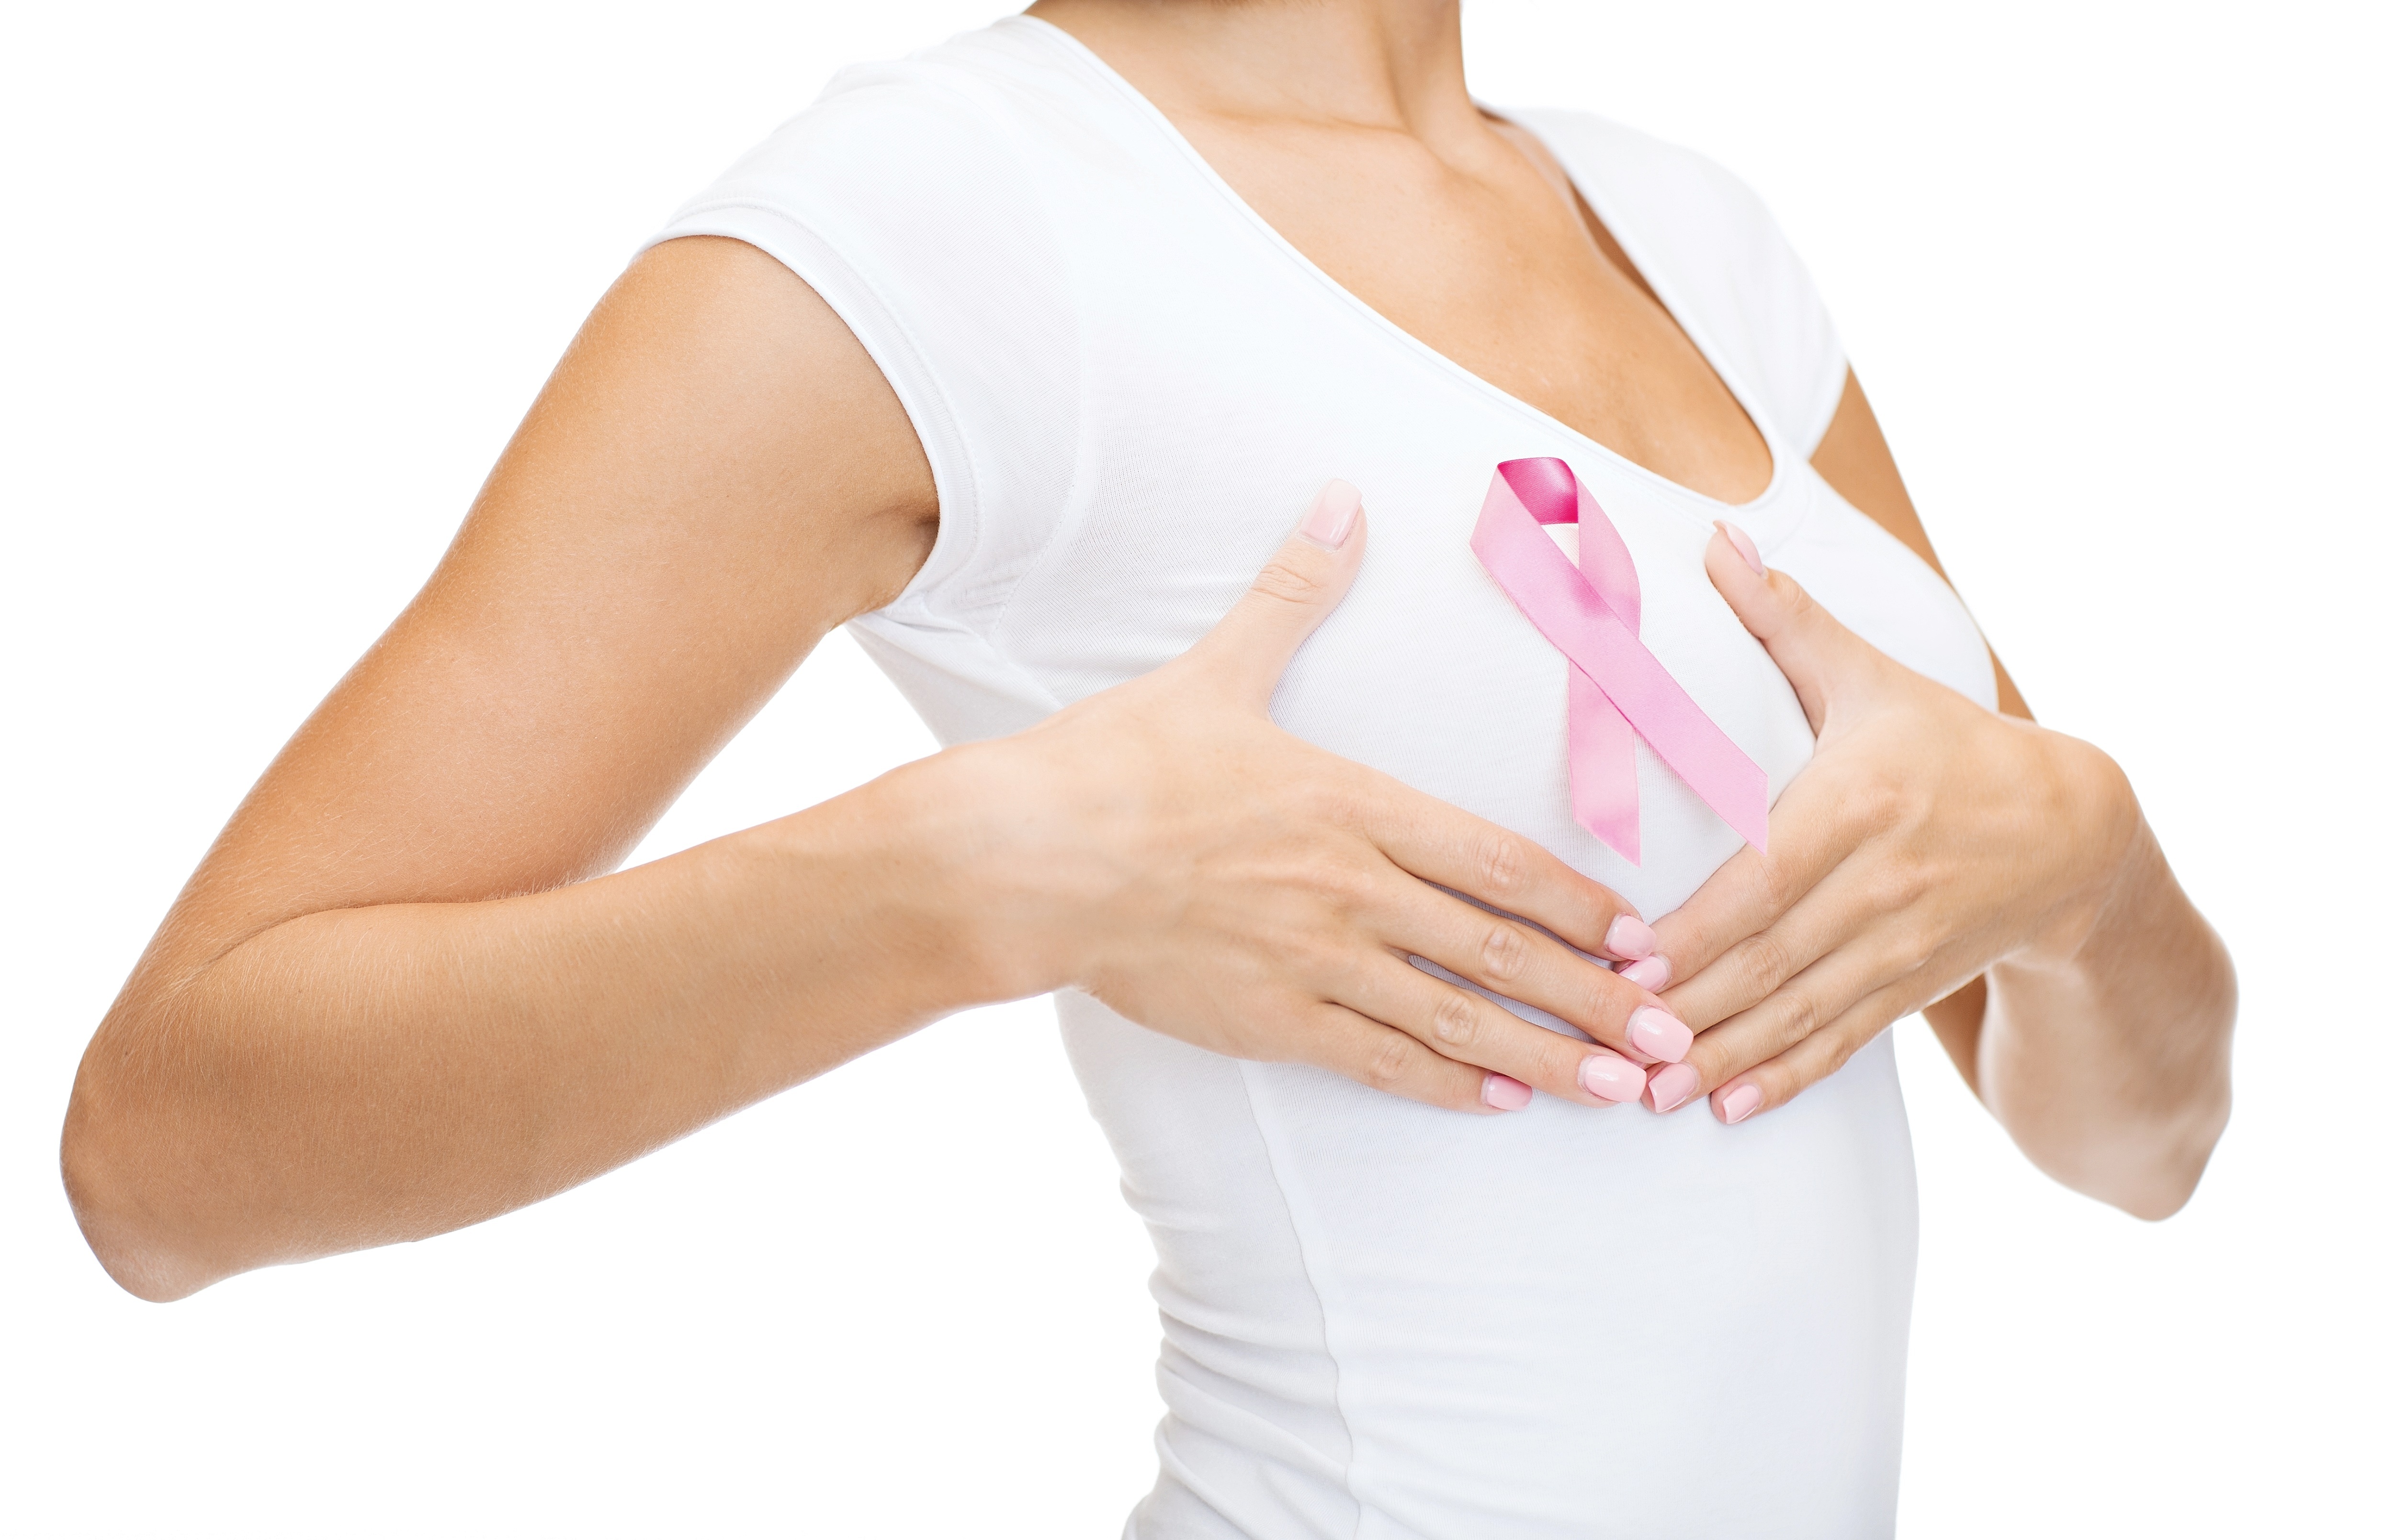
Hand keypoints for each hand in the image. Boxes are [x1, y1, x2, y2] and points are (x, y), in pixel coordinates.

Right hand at [954, 482, 1681, 1112]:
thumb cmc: (1116, 764)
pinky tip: (1501, 1102)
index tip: (1641, 933)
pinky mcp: (1266, 1019)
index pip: (1497, 859)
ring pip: (1454, 1019)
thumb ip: (1292, 592)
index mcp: (1351, 802)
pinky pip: (1376, 1060)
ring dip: (1546, 1055)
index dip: (1578, 901)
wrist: (1023, 856)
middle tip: (1674, 1032)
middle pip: (1500, 950)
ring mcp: (1311, 961)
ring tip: (1619, 1088)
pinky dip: (1445, 1084)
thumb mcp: (1216, 670)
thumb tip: (1339, 499)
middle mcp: (1349, 888)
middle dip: (1596, 996)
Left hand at [1637, 522, 2137, 1122]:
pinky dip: (1784, 1080)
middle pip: (1771, 957)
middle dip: (1690, 1008)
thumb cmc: (1944, 743)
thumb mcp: (1871, 676)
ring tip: (1650, 1093)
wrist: (2072, 832)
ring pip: (1798, 1012)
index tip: (1628, 960)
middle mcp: (1883, 883)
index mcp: (1861, 802)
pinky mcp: (1910, 987)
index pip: (1764, 876)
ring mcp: (1901, 944)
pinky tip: (1727, 1110)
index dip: (1697, 926)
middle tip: (1610, 1043)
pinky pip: (1839, 1042)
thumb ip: (1786, 619)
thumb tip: (1717, 537)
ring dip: (1723, 1058)